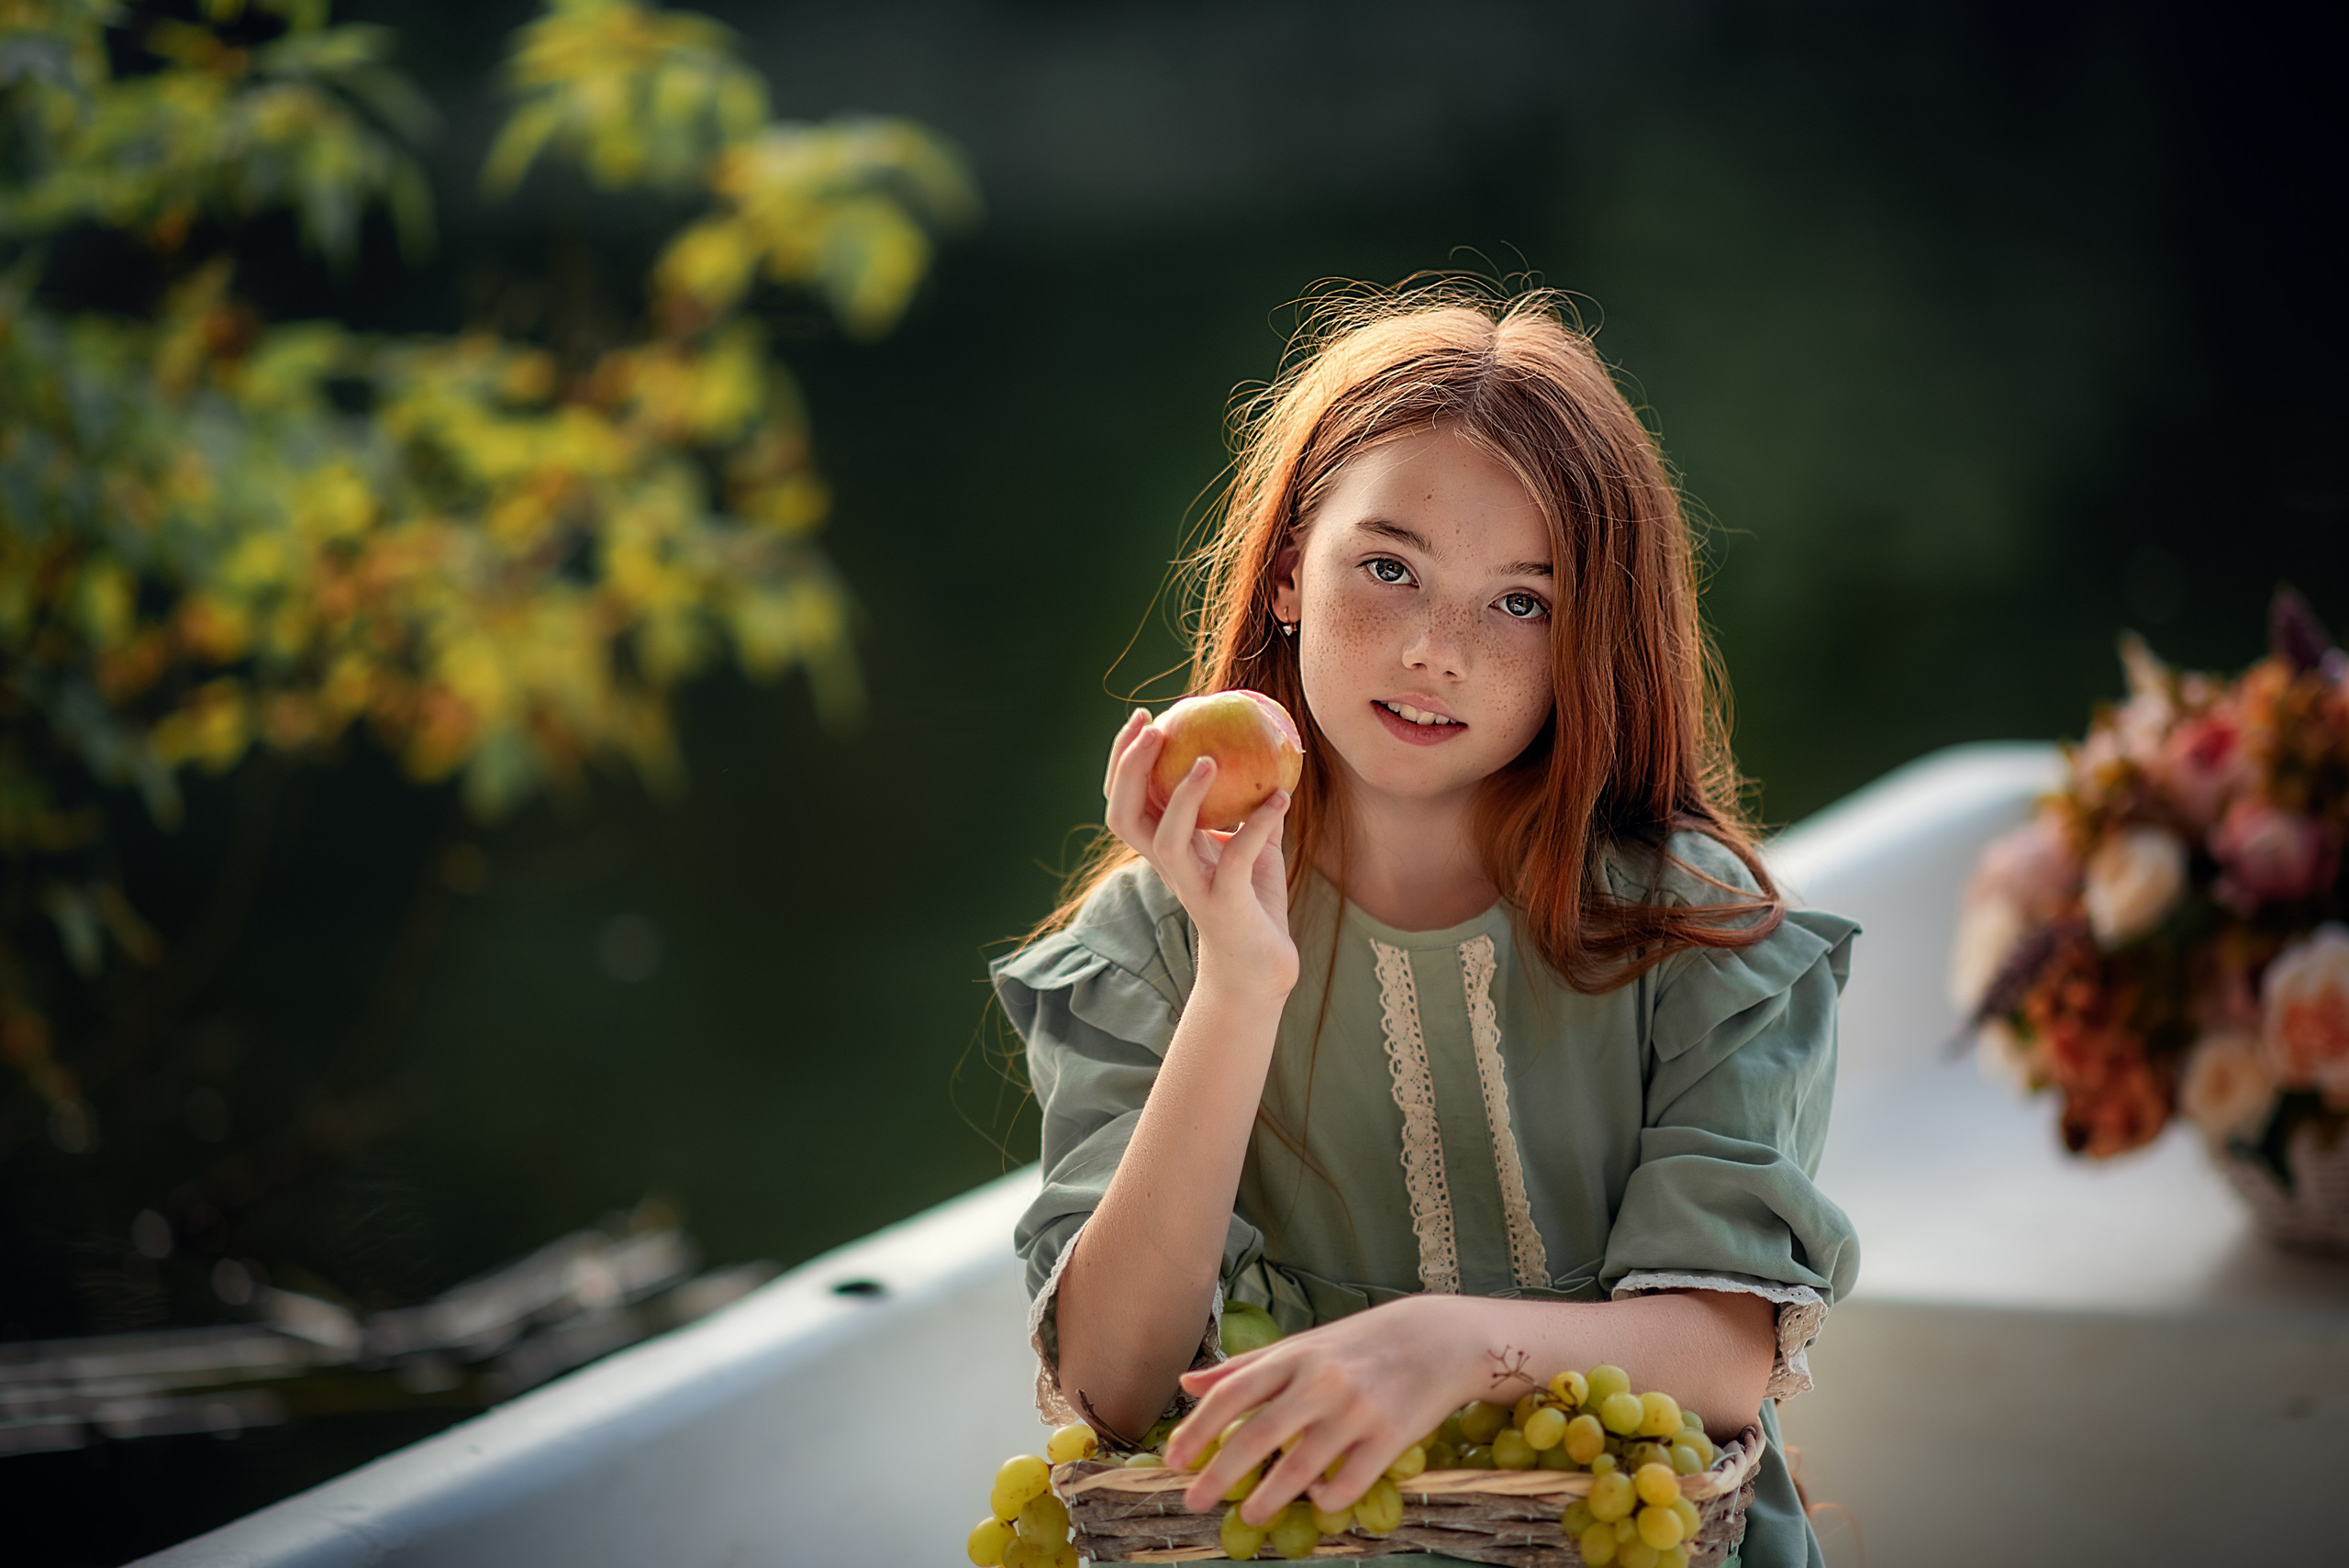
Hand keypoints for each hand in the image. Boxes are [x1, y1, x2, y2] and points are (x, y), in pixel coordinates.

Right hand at [1102, 707, 1296, 996]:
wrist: (1260, 969)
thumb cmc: (1251, 900)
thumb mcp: (1248, 844)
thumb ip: (1248, 806)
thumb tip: (1268, 750)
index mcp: (1165, 848)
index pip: (1125, 800)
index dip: (1123, 760)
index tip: (1145, 719)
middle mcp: (1169, 867)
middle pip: (1125, 816)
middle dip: (1130, 770)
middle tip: (1153, 728)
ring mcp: (1193, 887)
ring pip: (1167, 840)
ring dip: (1183, 797)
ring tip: (1208, 759)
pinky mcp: (1226, 905)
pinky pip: (1236, 858)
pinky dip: (1257, 825)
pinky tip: (1282, 798)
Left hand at [1164, 1296, 1478, 1526]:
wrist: (1442, 1337)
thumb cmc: (1363, 1342)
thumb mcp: (1303, 1344)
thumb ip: (1246, 1366)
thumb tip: (1187, 1382)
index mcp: (1294, 1356)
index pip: (1232, 1393)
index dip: (1197, 1429)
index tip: (1172, 1459)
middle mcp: (1320, 1381)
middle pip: (1256, 1434)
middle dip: (1219, 1473)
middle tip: (1193, 1500)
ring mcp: (1355, 1410)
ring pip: (1299, 1466)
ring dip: (1267, 1498)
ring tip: (1248, 1517)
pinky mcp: (1390, 1437)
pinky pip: (1348, 1482)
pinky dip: (1326, 1498)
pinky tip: (1317, 1499)